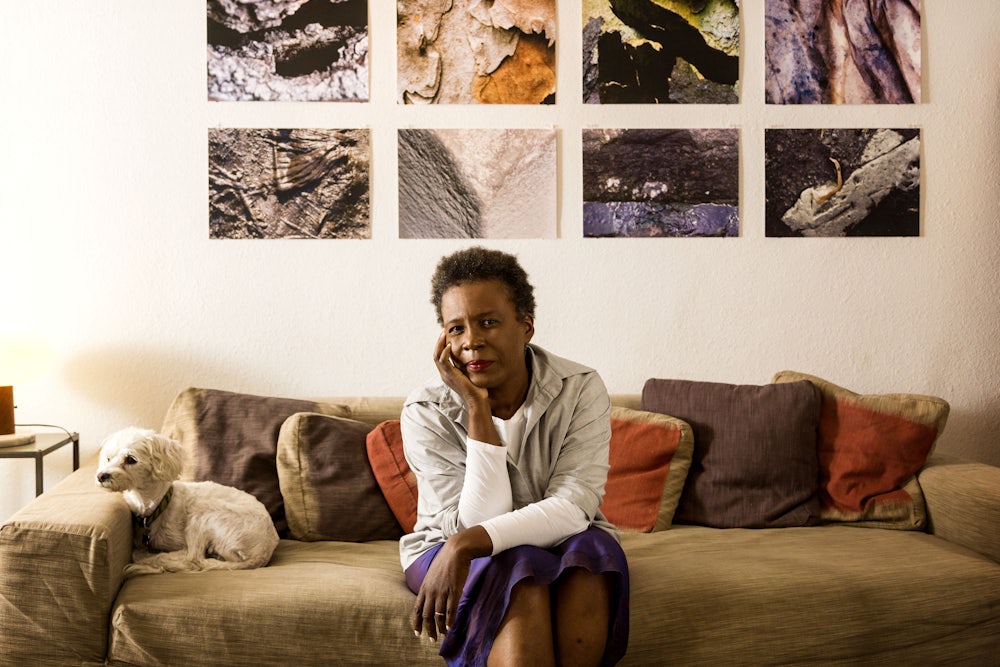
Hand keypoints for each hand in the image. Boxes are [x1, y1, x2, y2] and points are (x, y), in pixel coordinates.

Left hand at [412, 527, 491, 641]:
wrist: (456, 550)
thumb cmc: (445, 561)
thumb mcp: (432, 574)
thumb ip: (430, 587)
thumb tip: (430, 598)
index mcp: (424, 587)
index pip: (416, 609)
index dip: (416, 622)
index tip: (417, 633)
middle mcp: (431, 591)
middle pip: (426, 615)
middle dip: (428, 629)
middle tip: (431, 639)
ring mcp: (442, 591)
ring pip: (438, 615)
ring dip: (440, 627)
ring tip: (442, 635)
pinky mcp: (453, 590)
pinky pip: (450, 609)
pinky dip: (449, 620)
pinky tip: (450, 627)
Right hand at [434, 330, 487, 405]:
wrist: (477, 401)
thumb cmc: (477, 389)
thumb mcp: (470, 374)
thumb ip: (468, 365)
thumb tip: (472, 356)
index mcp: (448, 374)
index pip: (440, 357)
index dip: (442, 346)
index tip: (447, 336)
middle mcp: (444, 374)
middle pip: (436, 355)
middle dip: (439, 342)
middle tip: (443, 332)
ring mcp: (446, 375)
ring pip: (436, 356)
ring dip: (440, 344)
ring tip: (444, 335)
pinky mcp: (449, 375)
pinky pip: (443, 361)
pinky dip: (444, 352)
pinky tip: (449, 345)